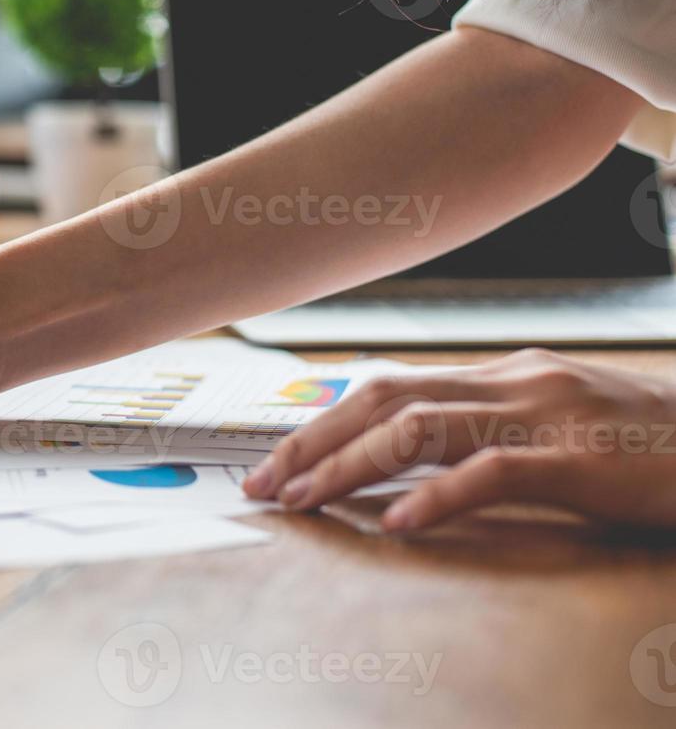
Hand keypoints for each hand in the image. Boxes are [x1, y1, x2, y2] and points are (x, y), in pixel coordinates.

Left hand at [240, 349, 675, 530]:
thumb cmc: (648, 446)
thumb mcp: (556, 426)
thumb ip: (488, 431)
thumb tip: (405, 460)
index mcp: (502, 374)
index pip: (387, 386)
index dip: (323, 422)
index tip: (275, 461)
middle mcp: (513, 381)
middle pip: (384, 398)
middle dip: (313, 441)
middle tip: (261, 484)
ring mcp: (547, 414)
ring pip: (421, 427)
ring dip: (350, 465)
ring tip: (302, 500)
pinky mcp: (583, 459)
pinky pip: (494, 472)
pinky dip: (438, 496)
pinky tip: (398, 523)